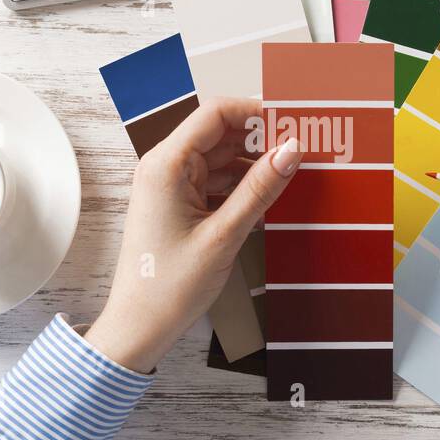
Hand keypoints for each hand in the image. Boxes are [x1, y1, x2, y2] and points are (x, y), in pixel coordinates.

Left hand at [87, 97, 301, 373]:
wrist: (138, 327)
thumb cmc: (169, 286)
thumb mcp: (224, 235)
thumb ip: (260, 188)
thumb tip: (292, 149)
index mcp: (166, 165)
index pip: (215, 114)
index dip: (256, 111)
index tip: (292, 121)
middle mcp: (164, 168)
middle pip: (219, 133)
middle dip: (260, 137)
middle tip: (300, 148)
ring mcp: (170, 186)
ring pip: (221, 158)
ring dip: (254, 163)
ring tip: (291, 173)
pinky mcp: (178, 205)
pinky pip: (216, 182)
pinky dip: (242, 186)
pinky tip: (268, 196)